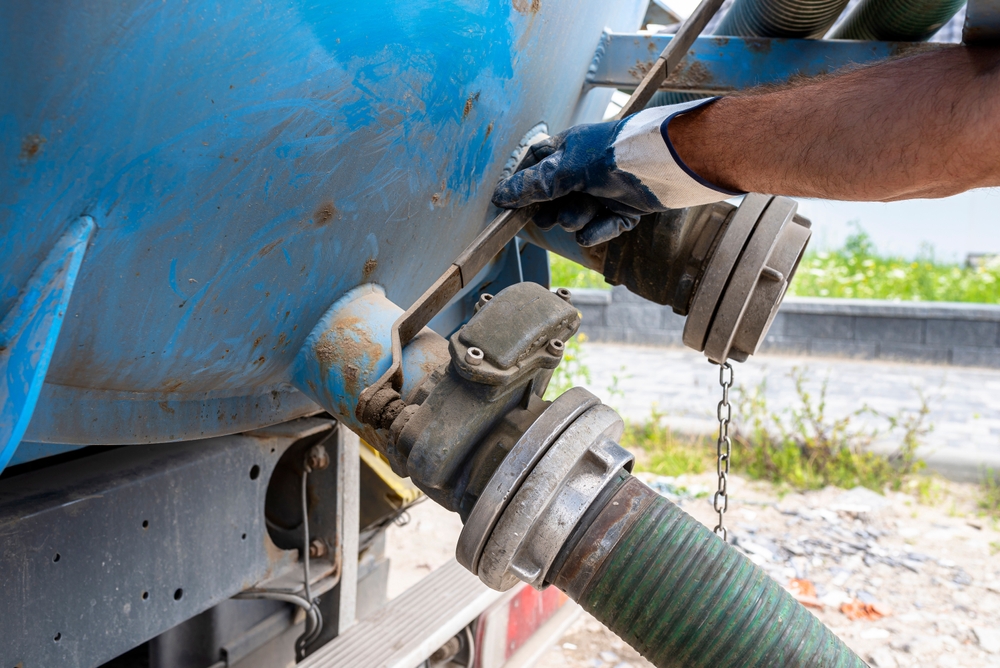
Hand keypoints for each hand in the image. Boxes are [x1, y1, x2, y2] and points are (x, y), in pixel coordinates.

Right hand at [492, 99, 738, 245]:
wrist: (663, 165)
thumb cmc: (613, 154)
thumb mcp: (566, 168)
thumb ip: (533, 185)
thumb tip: (500, 196)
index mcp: (569, 150)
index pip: (535, 165)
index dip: (524, 185)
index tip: (512, 205)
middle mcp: (585, 169)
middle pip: (555, 197)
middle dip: (553, 209)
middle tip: (550, 216)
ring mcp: (605, 191)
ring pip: (578, 214)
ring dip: (578, 217)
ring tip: (583, 213)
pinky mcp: (624, 210)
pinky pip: (602, 228)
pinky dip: (598, 231)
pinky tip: (594, 231)